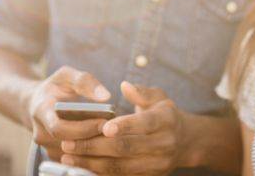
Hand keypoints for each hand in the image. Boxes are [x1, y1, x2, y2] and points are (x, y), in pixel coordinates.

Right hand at [27, 66, 111, 161]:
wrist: (37, 102)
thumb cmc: (55, 86)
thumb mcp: (66, 75)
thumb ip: (85, 82)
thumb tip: (106, 96)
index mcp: (41, 111)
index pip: (59, 128)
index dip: (83, 128)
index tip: (104, 121)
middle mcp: (40, 133)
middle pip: (68, 144)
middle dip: (92, 138)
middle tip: (114, 130)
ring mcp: (46, 147)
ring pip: (73, 154)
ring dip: (94, 147)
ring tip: (112, 135)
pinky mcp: (54, 154)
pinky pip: (74, 158)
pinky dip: (91, 152)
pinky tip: (105, 141)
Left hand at [60, 81, 190, 174]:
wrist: (185, 142)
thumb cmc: (164, 114)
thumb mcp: (159, 97)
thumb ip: (141, 92)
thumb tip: (125, 86)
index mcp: (166, 120)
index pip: (144, 123)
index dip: (124, 125)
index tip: (103, 127)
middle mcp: (165, 143)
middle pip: (127, 148)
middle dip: (95, 146)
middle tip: (69, 143)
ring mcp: (158, 163)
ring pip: (121, 166)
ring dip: (92, 163)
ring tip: (69, 156)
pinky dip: (101, 172)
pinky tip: (83, 166)